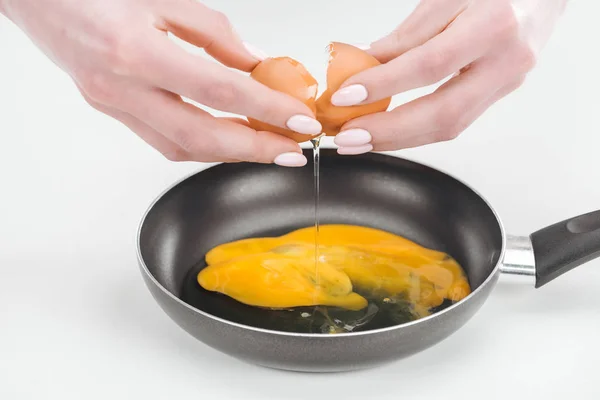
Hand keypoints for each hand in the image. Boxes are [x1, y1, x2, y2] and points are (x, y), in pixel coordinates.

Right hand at [1, 0, 321, 165]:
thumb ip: (212, 33)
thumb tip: (254, 62)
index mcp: (134, 51)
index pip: (219, 91)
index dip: (266, 109)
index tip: (299, 120)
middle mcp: (121, 88)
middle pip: (200, 136)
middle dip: (254, 149)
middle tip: (292, 150)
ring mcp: (113, 106)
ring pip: (180, 148)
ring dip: (229, 154)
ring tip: (266, 148)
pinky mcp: (112, 112)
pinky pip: (162, 141)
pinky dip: (201, 146)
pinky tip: (226, 140)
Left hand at [331, 0, 567, 153]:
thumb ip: (407, 34)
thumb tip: (363, 65)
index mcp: (494, 25)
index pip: (430, 65)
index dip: (385, 85)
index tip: (346, 96)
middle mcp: (507, 61)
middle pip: (444, 113)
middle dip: (390, 131)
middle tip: (349, 137)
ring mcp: (508, 82)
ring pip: (451, 127)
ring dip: (399, 140)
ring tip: (360, 141)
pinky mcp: (500, 94)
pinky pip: (456, 121)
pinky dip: (418, 131)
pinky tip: (389, 132)